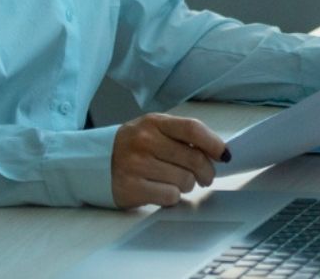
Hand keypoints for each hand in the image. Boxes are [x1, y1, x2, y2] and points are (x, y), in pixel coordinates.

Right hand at [110, 113, 225, 209]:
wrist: (96, 162)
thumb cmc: (135, 146)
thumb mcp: (154, 130)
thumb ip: (182, 136)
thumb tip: (218, 152)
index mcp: (154, 122)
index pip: (193, 129)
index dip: (214, 144)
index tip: (224, 155)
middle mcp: (144, 141)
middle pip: (193, 159)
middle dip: (207, 172)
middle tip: (205, 177)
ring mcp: (136, 165)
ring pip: (184, 180)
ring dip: (188, 185)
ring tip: (177, 181)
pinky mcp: (131, 188)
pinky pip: (169, 196)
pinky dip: (172, 197)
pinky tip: (163, 190)